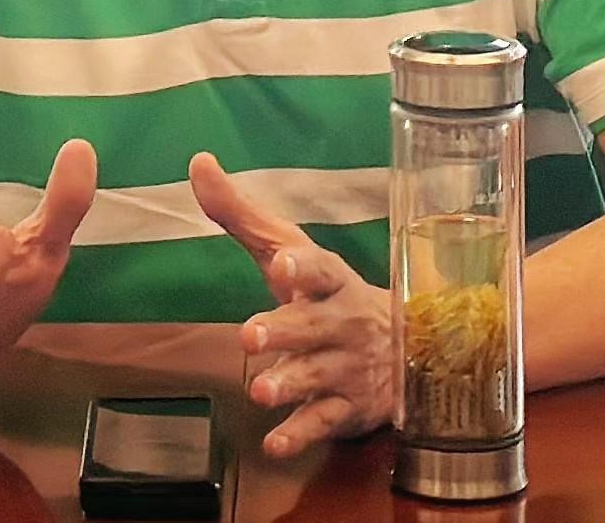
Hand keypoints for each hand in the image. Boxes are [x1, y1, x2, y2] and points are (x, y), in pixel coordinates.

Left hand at [189, 153, 397, 457]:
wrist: (406, 350)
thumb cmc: (327, 294)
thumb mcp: (289, 252)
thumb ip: (242, 214)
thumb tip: (198, 162)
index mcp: (331, 282)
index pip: (321, 269)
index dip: (302, 268)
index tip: (282, 264)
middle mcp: (342, 324)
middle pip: (313, 327)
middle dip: (283, 332)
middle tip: (250, 336)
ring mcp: (346, 369)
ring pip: (317, 377)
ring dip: (289, 385)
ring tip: (260, 390)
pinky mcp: (345, 409)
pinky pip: (322, 423)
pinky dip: (299, 435)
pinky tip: (274, 443)